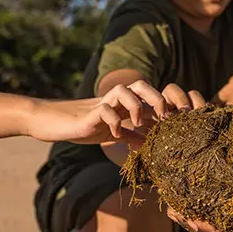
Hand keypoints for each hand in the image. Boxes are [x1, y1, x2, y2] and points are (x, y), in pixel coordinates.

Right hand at [26, 81, 206, 145]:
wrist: (53, 123)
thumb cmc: (84, 127)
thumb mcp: (112, 133)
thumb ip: (130, 135)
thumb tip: (150, 145)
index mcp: (123, 105)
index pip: (149, 97)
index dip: (166, 106)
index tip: (178, 121)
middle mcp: (115, 100)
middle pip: (141, 86)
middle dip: (157, 98)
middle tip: (165, 118)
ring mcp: (103, 104)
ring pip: (125, 90)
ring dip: (136, 106)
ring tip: (138, 124)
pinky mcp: (89, 114)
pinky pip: (105, 110)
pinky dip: (113, 121)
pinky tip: (115, 135)